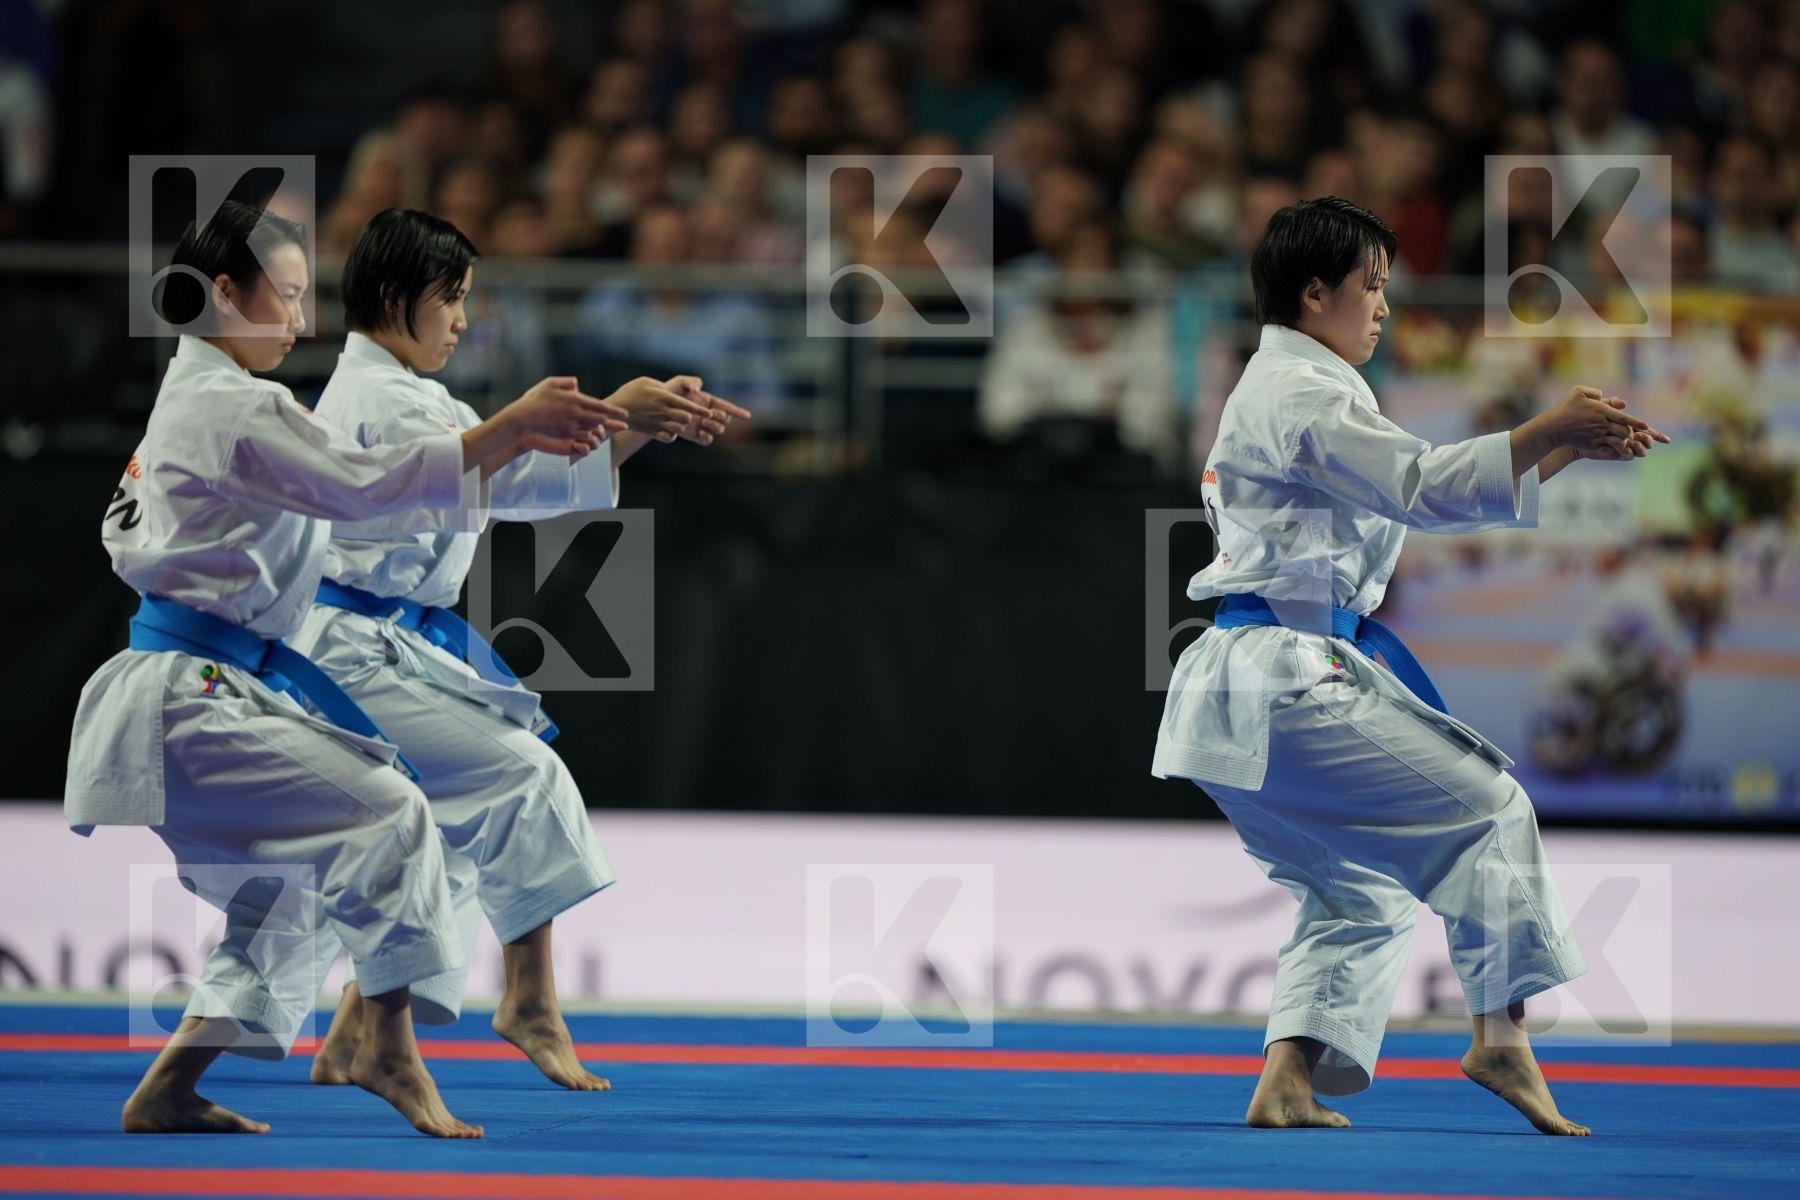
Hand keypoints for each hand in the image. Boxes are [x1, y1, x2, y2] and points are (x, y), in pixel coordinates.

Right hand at [506, 377, 628, 452]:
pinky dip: (592, 435)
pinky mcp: (566, 435)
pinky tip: (596, 434)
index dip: (614, 411)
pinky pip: (584, 437)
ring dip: (604, 429)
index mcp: (574, 399)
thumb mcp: (549, 383)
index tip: (625, 413)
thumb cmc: (535, 399)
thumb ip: (566, 382)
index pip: (599, 406)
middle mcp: (575, 414)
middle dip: (614, 421)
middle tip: (624, 423)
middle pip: (600, 419)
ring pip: (594, 428)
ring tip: (613, 429)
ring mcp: (571, 426)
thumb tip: (577, 385)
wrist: (523, 419)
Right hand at [607, 375, 713, 442]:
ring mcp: (657, 423)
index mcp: (662, 397)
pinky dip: (672, 435)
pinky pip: (670, 438)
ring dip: (681, 425)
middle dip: (689, 416)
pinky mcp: (651, 432)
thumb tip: (673, 391)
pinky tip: (668, 429)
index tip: (709, 412)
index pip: (687, 404)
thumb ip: (662, 386)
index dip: (700, 409)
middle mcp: (662, 411)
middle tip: (686, 413)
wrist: (613, 410)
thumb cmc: (630, 392)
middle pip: (686, 418)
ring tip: (675, 420)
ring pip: (679, 428)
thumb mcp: (645, 381)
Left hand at [664, 374, 752, 445]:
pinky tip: (700, 433)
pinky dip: (707, 438)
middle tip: (709, 415)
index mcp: (708, 401)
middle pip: (725, 419)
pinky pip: (707, 441)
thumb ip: (690, 382)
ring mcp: (702, 426)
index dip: (738, 411)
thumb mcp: (679, 382)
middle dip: (721, 417)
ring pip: (718, 430)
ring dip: (715, 427)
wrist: (655, 408)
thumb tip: (698, 391)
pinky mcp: (694, 436)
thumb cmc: (668, 392)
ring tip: (703, 422)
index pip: (727, 407)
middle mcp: (708, 414)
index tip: (747, 416)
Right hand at [1545, 386, 1669, 460]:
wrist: (1552, 428)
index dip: (1637, 422)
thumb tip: (1604, 396)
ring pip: (1619, 442)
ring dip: (1622, 441)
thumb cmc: (1564, 408)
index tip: (1646, 426)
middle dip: (1629, 432)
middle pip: (1625, 431)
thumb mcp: (1577, 392)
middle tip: (1627, 431)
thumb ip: (1593, 391)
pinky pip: (1609, 449)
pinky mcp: (1591, 445)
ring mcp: (1597, 436)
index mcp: (1601, 411)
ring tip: (1620, 439)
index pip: (1625, 418)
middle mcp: (1602, 425)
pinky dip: (1613, 449)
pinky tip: (1612, 447)